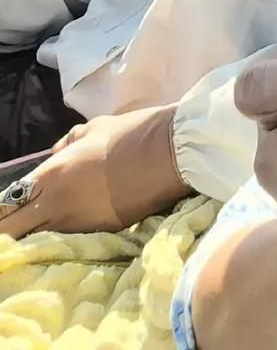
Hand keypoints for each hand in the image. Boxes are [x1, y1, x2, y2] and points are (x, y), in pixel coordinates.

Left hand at [0, 105, 186, 239]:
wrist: (169, 152)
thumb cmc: (131, 133)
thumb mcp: (94, 128)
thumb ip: (69, 143)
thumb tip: (57, 152)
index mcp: (51, 175)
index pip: (5, 205)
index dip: (1, 213)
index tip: (4, 214)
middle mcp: (56, 204)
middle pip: (12, 232)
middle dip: (8, 232)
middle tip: (13, 229)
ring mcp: (78, 223)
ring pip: (39, 240)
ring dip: (34, 237)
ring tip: (38, 230)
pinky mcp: (100, 234)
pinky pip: (70, 239)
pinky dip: (63, 238)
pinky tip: (68, 231)